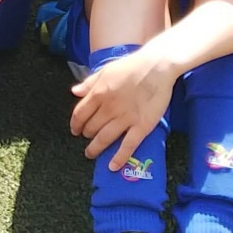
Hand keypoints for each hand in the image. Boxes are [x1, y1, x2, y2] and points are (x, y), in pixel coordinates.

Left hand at [70, 44, 182, 168]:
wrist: (157, 66)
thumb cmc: (132, 66)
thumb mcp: (106, 69)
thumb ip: (89, 83)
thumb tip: (74, 92)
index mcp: (99, 93)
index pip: (80, 113)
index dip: (76, 124)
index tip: (75, 130)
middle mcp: (109, 107)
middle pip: (91, 127)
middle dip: (86, 135)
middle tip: (86, 139)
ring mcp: (126, 118)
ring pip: (105, 138)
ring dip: (95, 148)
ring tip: (91, 154)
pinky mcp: (142, 126)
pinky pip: (128, 145)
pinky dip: (119, 158)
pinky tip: (112, 166)